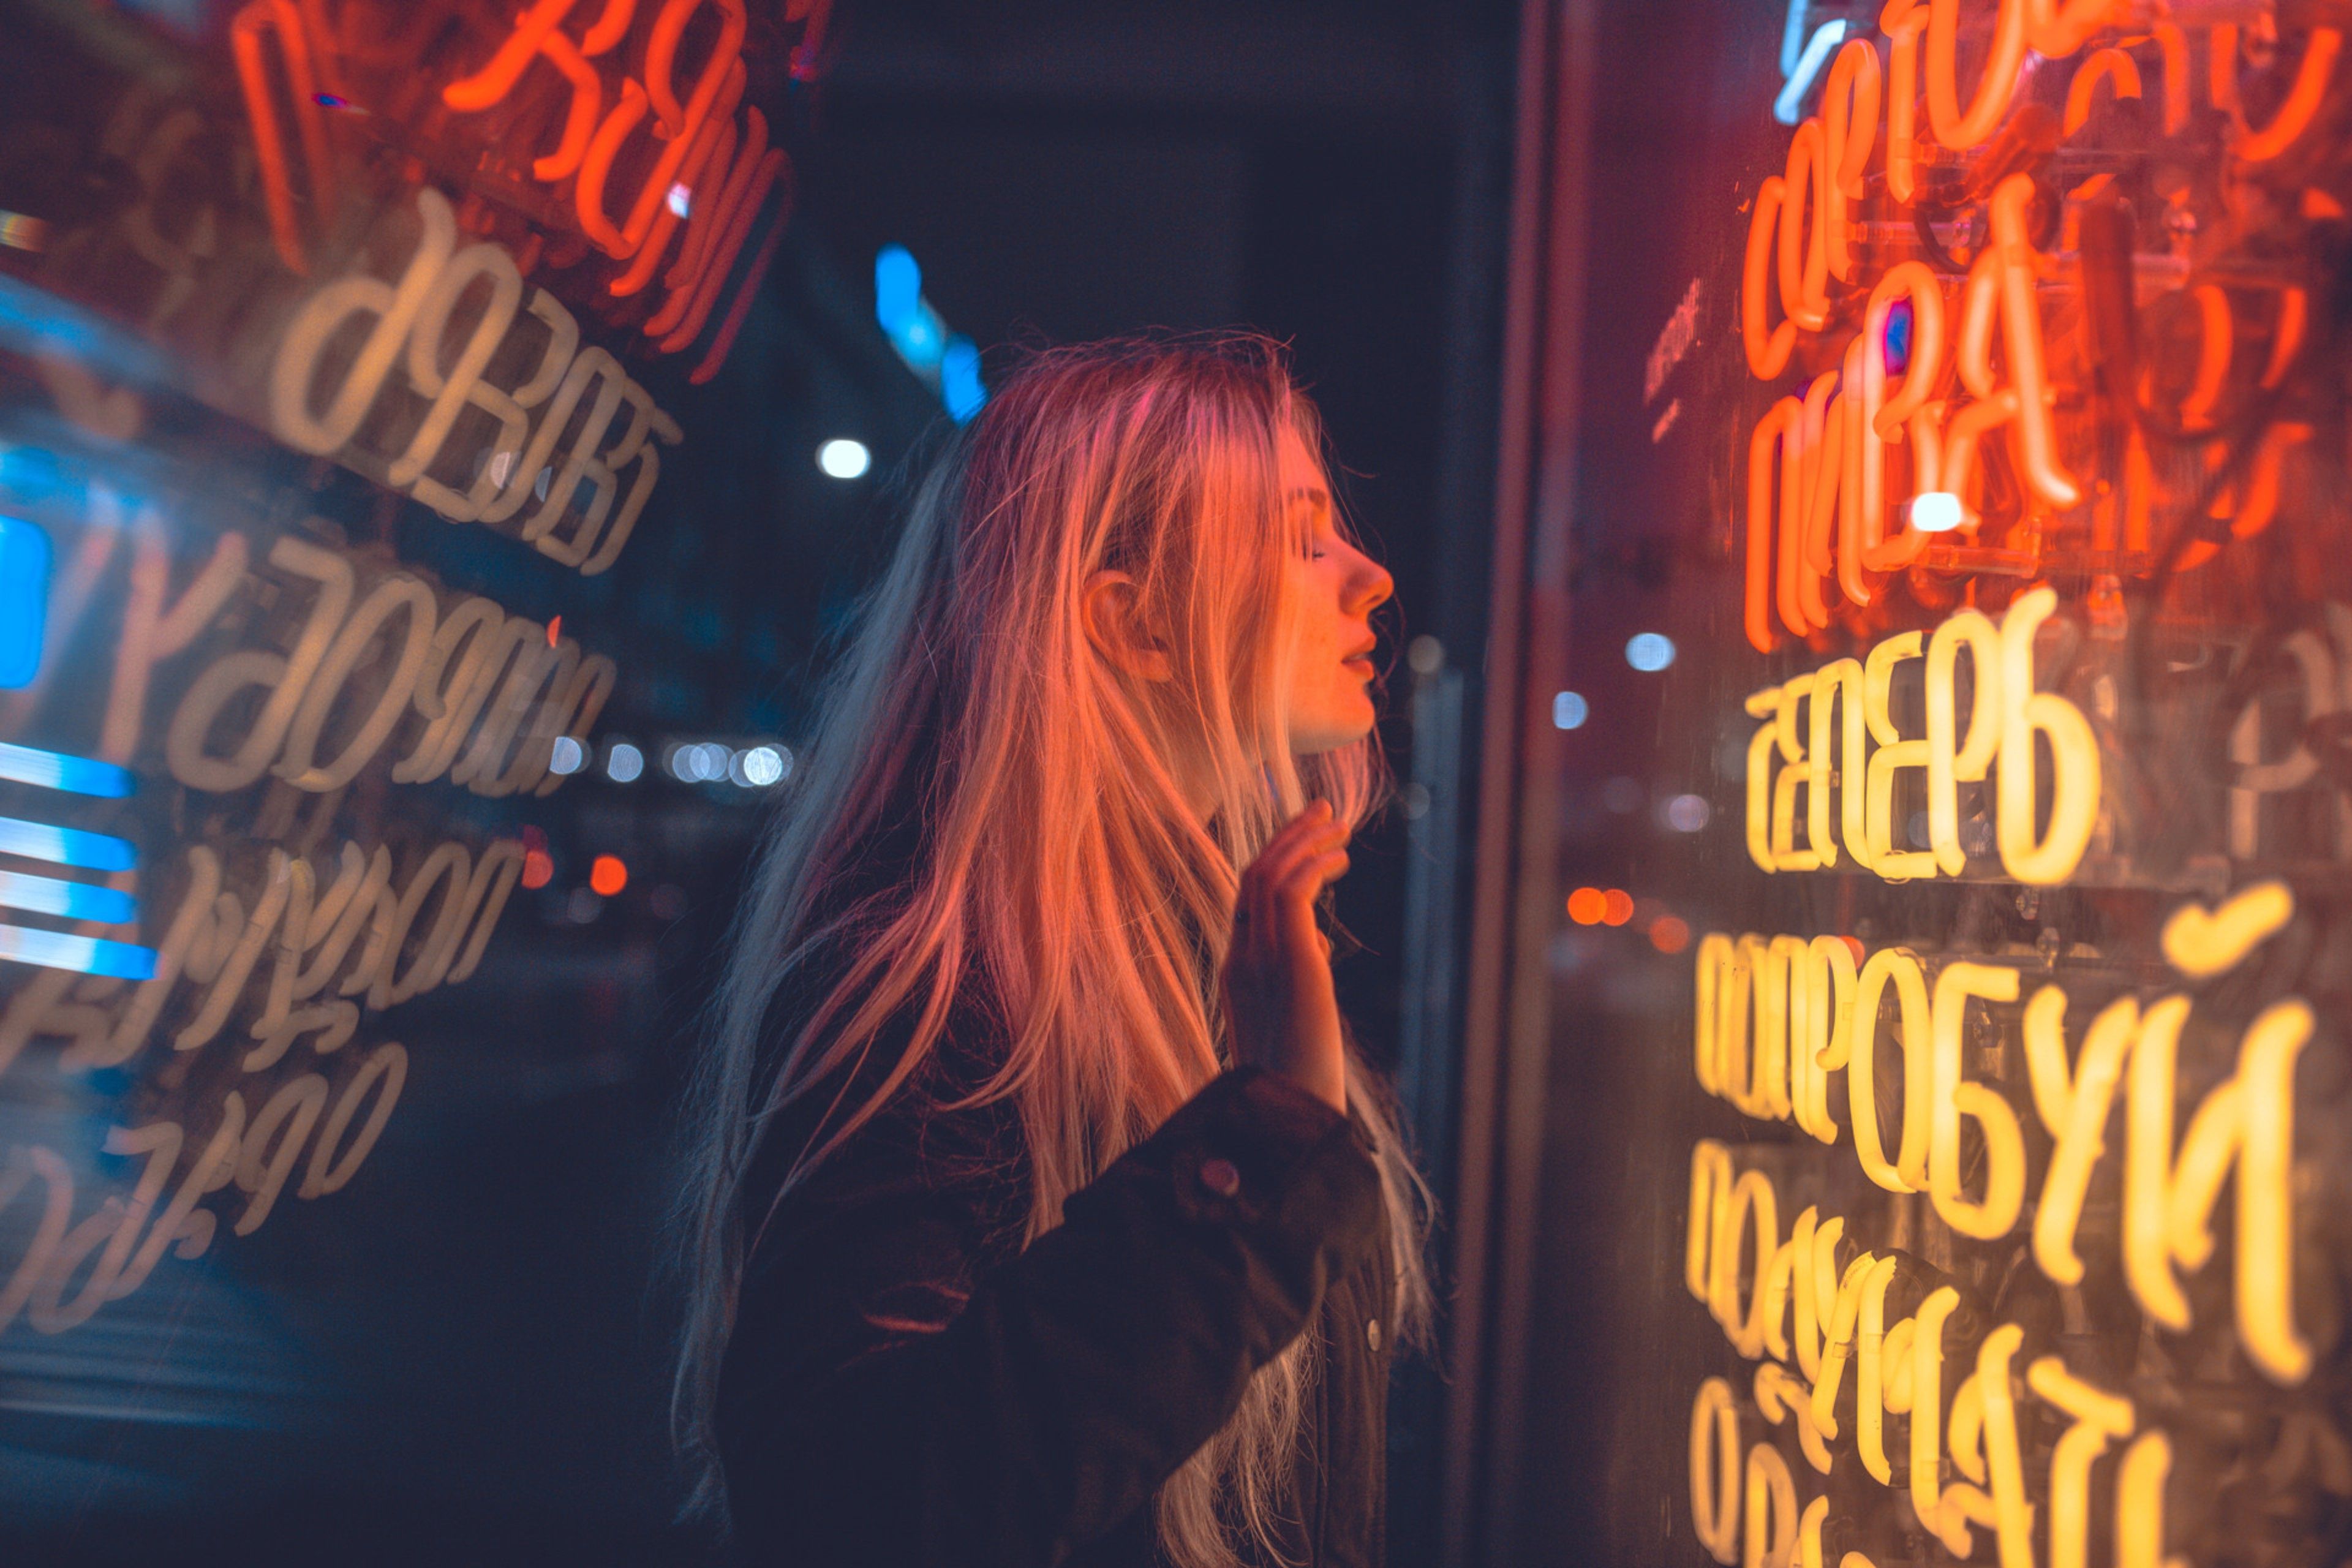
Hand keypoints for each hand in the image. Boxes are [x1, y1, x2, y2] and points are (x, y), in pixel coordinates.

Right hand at [1221, 802, 1350, 1114]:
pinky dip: (1314, 863)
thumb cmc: (1295, 1090)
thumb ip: (1298, 981)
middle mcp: (1241, 960)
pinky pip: (1292, 889)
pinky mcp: (1289, 960)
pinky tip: (1341, 857)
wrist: (1286, 1124)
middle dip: (1287, 838)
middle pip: (1252, 876)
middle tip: (1322, 813)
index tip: (1311, 849)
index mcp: (1236, 977)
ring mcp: (1260, 958)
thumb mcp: (1293, 1022)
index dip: (1278, 866)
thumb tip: (1319, 952)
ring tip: (1337, 824)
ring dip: (1303, 840)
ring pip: (1268, 872)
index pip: (1248, 904)